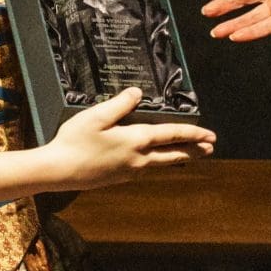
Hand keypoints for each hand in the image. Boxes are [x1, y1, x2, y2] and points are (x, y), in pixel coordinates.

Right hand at [43, 87, 216, 189]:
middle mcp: (139, 158)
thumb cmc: (75, 141)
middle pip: (173, 153)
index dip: (193, 133)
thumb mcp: (97, 116)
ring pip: (162, 163)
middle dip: (194, 150)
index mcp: (136, 140)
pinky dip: (161, 163)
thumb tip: (138, 93)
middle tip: (211, 148)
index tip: (210, 135)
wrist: (59, 171)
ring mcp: (130, 171)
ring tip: (193, 155)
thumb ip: (120, 104)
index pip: (172, 135)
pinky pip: (148, 169)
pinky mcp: (120, 177)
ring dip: (180, 157)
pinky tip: (158, 162)